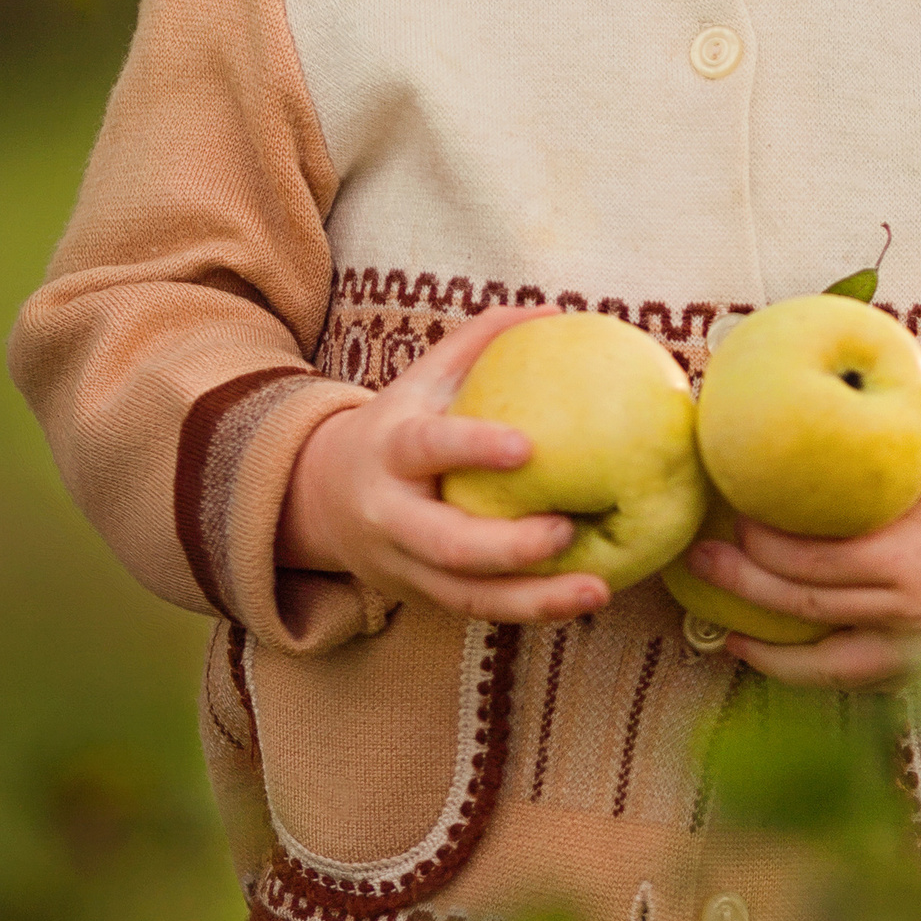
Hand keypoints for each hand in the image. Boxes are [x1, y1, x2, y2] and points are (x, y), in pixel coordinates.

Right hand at [277, 307, 611, 624]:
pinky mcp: (425, 598)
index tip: (526, 448)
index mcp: (389, 450)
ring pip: (467, 595)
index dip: (471, 448)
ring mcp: (405, 564)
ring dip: (534, 599)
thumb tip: (553, 309)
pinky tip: (583, 600)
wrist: (324, 498)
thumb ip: (479, 341)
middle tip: (569, 530)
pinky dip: (531, 611)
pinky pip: (480, 611)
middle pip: (446, 542)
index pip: (426, 449)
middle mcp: (391, 515)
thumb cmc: (396, 426)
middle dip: (508, 545)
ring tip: (596, 589)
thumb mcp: (421, 380)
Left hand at [683, 374, 920, 690]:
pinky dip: (803, 677)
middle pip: (808, 611)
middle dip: (744, 589)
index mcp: (916, 560)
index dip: (768, 547)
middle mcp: (910, 616)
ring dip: (765, 652)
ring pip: (824, 666)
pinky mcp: (920, 673)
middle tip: (695, 561)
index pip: (821, 561)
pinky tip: (759, 656)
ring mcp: (916, 654)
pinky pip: (850, 683)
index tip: (732, 516)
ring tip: (713, 627)